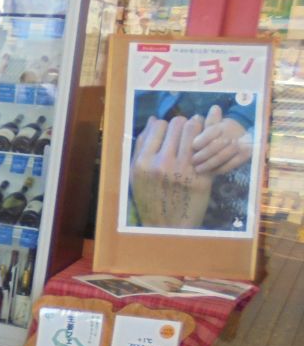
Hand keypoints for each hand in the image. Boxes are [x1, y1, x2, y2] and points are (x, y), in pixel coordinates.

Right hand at [130, 114, 212, 228]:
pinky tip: (207, 142)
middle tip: (183, 132)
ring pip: (195, 130)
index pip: (159, 126)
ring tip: (195, 134)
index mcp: (143, 163)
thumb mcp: (135, 174)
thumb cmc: (149, 198)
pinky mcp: (202, 177)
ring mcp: (183, 170)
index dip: (165, 126)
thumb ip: (141, 147)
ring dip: (197, 128)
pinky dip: (210, 139)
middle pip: (178, 124)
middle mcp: (163, 164)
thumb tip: (153, 120)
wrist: (167, 225)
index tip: (168, 132)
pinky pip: (209, 147)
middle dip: (182, 125)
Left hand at [191, 104, 251, 174]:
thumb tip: (197, 116)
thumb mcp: (212, 126)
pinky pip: (232, 164)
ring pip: (223, 155)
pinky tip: (212, 172)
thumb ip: (204, 123)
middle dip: (203, 154)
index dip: (201, 140)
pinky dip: (220, 168)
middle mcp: (233, 133)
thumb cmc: (220, 132)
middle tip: (193, 161)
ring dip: (209, 163)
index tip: (193, 146)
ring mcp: (241, 144)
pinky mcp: (245, 154)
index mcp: (223, 125)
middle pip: (216, 145)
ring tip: (199, 169)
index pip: (211, 132)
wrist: (241, 136)